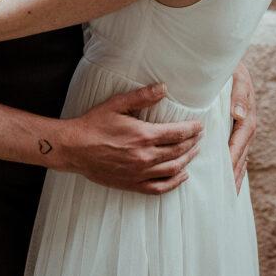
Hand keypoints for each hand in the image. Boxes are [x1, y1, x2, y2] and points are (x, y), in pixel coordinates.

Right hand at [61, 83, 203, 194]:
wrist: (75, 149)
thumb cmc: (94, 124)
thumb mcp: (117, 104)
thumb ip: (142, 96)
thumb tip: (163, 87)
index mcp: (143, 136)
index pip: (177, 133)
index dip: (192, 129)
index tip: (200, 125)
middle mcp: (145, 157)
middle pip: (179, 151)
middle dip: (192, 143)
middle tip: (199, 136)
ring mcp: (139, 173)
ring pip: (173, 169)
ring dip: (187, 160)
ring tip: (194, 152)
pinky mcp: (132, 184)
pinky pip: (159, 187)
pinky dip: (174, 183)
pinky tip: (181, 176)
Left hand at [229, 61, 255, 194]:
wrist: (230, 62)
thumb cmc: (230, 68)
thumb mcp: (236, 75)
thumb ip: (240, 93)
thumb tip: (240, 114)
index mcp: (247, 114)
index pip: (240, 140)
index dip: (233, 157)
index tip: (226, 173)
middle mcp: (247, 124)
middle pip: (242, 153)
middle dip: (235, 173)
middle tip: (226, 195)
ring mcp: (242, 129)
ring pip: (240, 155)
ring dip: (235, 174)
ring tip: (228, 196)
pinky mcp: (236, 129)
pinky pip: (236, 151)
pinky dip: (233, 166)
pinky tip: (228, 181)